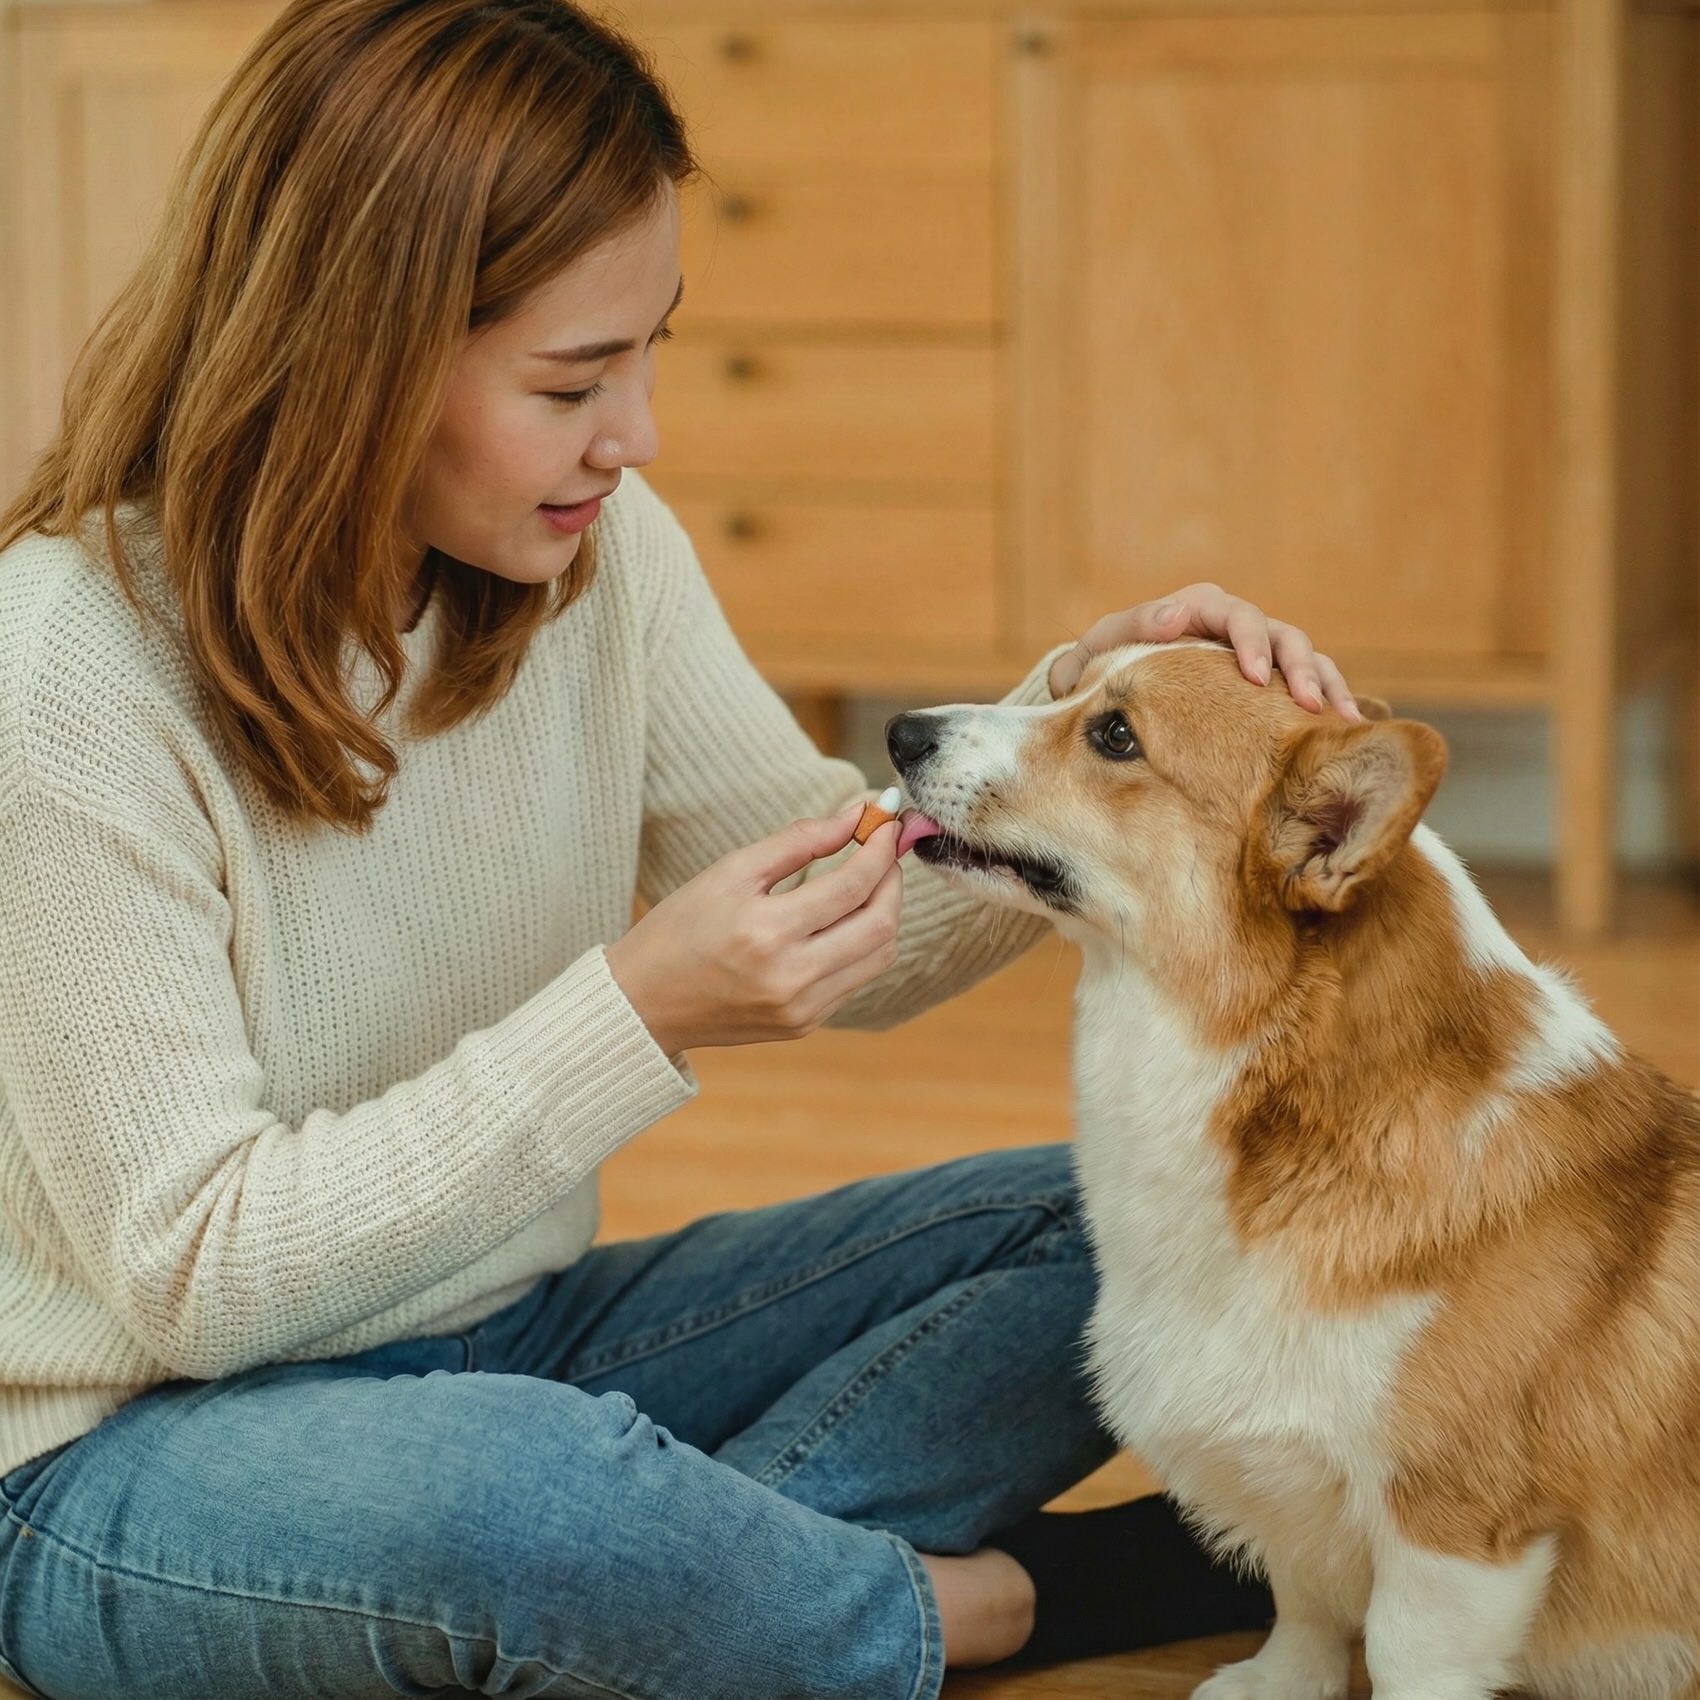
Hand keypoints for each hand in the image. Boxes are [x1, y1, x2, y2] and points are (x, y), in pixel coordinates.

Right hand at [606, 804, 902, 1055]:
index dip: (879, 849)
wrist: (643, 1003)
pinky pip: (855, 980)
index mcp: (767, 932)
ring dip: (885, 914)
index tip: (887, 823)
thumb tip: (856, 815)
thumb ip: (798, 840)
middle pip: (879, 925)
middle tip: (885, 852)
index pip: (852, 885)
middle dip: (893, 881)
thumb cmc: (680, 928)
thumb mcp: (730, 871)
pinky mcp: (804, 1025)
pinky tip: (842, 922)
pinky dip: (861, 945)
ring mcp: (802, 1009)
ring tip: (869, 883)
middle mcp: (791, 977)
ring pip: (879, 956)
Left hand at [1047, 581, 1361, 719]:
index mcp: (1199, 609)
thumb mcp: (1101, 646)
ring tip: (1340, 721)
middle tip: (1303, 702)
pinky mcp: (1270, 689)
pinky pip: (1308, 691)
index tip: (1254, 675)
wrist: (1104, 697)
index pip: (1235, 614)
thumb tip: (1174, 617)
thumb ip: (1130, 628)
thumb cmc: (1099, 668)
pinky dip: (1327, 707)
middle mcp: (1236, 630)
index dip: (1250, 640)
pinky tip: (1342, 736)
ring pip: (1306, 661)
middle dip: (1298, 667)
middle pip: (1282, 636)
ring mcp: (1259, 658)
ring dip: (1326, 687)